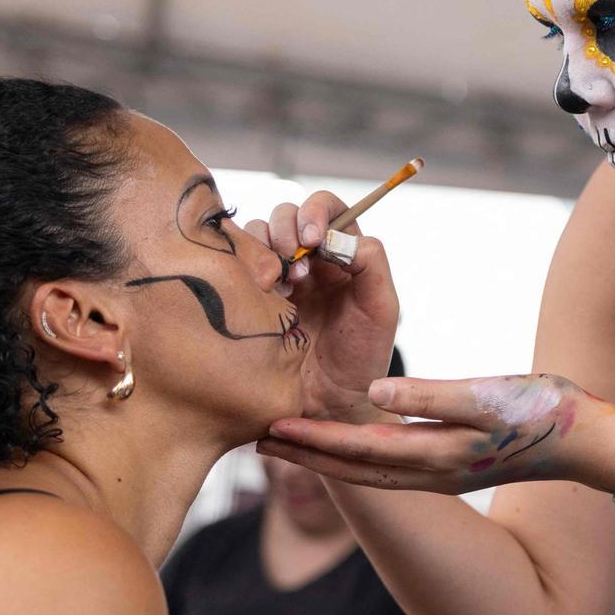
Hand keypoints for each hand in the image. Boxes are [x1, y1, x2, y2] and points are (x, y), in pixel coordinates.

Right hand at [247, 192, 399, 421]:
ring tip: (275, 288)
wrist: (328, 405)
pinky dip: (239, 269)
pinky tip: (257, 296)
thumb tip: (341, 237)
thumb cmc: (361, 359)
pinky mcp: (248, 297)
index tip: (311, 239)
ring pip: (255, 236)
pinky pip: (234, 266)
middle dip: (283, 231)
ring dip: (261, 252)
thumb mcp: (380, 309)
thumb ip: (371, 265)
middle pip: (285, 215)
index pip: (326, 208)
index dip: (315, 211)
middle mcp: (307, 260)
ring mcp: (275, 278)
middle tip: (292, 271)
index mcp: (342, 254)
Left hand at [261, 374, 614, 494]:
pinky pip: (393, 465)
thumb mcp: (489, 397)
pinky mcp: (457, 466)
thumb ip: (431, 396)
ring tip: (293, 440)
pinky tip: (355, 439)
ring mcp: (444, 474)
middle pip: (353, 468)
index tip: (269, 426)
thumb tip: (374, 392)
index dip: (311, 439)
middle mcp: (431, 473)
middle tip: (259, 437)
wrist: (592, 443)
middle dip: (307, 453)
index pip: (357, 450)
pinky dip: (361, 455)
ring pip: (370, 470)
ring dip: (328, 456)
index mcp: (435, 456)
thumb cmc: (545, 412)